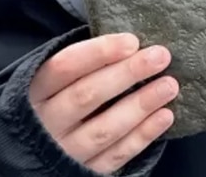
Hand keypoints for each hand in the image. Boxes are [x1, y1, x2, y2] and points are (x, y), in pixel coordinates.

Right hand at [29, 33, 178, 173]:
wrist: (38, 147)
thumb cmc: (59, 96)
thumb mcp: (59, 77)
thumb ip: (86, 62)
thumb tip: (131, 43)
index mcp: (35, 90)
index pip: (65, 66)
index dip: (99, 52)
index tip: (132, 41)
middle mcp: (44, 123)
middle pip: (86, 95)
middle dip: (127, 74)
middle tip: (160, 56)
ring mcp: (62, 151)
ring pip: (103, 129)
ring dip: (140, 106)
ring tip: (169, 86)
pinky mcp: (82, 172)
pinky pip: (114, 156)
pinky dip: (141, 136)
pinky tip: (165, 116)